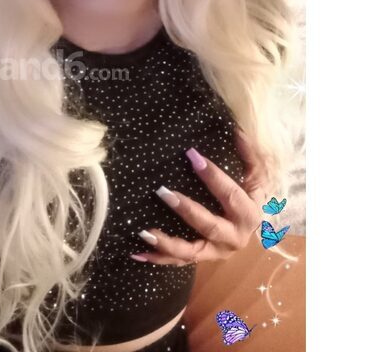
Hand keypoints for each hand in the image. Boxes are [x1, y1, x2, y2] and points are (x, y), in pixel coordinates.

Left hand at [131, 128, 269, 265]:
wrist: (251, 227)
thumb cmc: (250, 195)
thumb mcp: (255, 175)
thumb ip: (248, 154)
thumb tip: (236, 130)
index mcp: (249, 213)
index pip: (231, 194)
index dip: (213, 176)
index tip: (192, 156)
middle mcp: (235, 237)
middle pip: (209, 225)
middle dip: (186, 210)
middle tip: (163, 192)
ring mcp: (217, 252)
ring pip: (191, 252)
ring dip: (167, 243)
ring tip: (144, 232)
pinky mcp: (202, 259)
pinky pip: (178, 262)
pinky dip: (158, 258)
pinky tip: (136, 253)